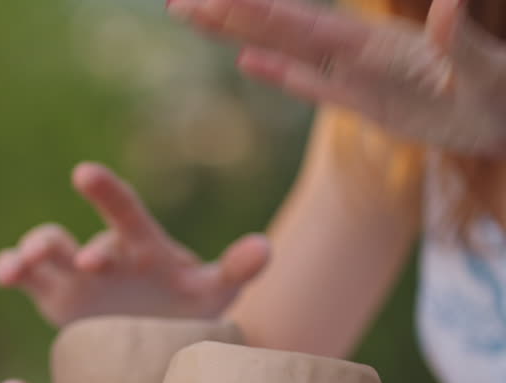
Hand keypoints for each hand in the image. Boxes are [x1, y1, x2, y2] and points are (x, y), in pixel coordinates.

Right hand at [0, 163, 268, 326]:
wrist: (163, 343)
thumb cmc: (191, 312)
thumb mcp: (216, 294)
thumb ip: (236, 270)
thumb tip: (265, 247)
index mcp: (143, 247)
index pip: (125, 215)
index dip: (105, 194)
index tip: (83, 174)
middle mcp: (105, 255)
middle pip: (77, 238)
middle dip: (65, 244)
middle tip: (74, 262)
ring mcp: (74, 275)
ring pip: (44, 251)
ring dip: (30, 252)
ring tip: (21, 265)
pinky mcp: (53, 297)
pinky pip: (25, 278)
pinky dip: (9, 269)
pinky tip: (5, 273)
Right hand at [167, 0, 505, 155]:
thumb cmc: (500, 91)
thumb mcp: (483, 67)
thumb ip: (458, 38)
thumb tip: (450, 8)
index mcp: (374, 44)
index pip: (301, 24)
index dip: (256, 9)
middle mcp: (356, 52)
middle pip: (278, 30)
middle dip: (229, 14)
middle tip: (178, 2)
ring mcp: (356, 75)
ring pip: (284, 52)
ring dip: (240, 37)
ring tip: (197, 20)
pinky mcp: (364, 103)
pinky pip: (313, 86)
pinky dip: (280, 75)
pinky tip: (248, 64)